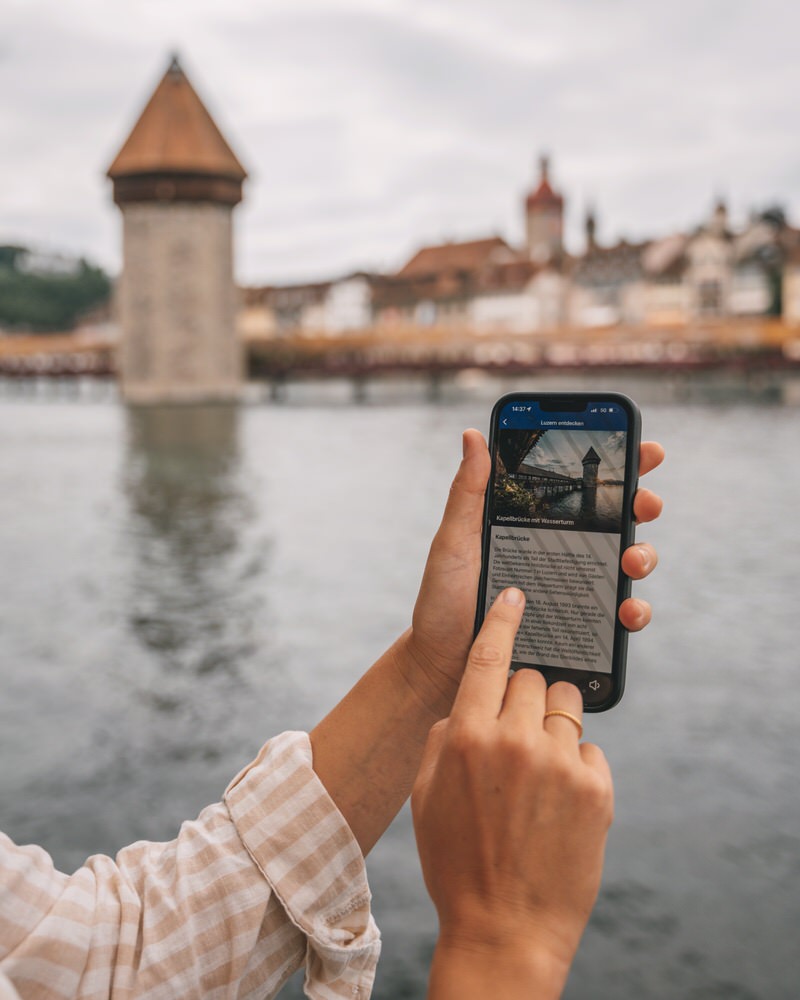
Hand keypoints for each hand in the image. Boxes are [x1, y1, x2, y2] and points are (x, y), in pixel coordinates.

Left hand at [405, 432, 663, 714]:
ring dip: (644, 555)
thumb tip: (473, 435)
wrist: (441, 666)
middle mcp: (562, 553)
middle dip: (641, 504)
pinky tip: (626, 611)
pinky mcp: (581, 630)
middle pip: (618, 520)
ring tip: (631, 560)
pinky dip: (635, 612)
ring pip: (628, 564)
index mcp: (536, 524)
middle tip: (642, 503)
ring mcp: (575, 591)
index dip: (621, 464)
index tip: (645, 450)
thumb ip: (468, 492)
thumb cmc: (443, 601)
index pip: (583, 487)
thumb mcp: (454, 542)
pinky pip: (619, 618)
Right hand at [412, 589, 612, 998]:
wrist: (506, 929)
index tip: (515, 594)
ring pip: (565, 707)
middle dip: (523, 696)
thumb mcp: (427, 795)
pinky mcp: (598, 790)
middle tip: (515, 734)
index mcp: (466, 737)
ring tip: (538, 770)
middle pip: (532, 678)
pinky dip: (575, 763)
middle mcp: (515, 741)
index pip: (488, 656)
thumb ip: (445, 736)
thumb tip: (469, 703)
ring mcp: (561, 765)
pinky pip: (589, 748)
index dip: (502, 618)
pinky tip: (558, 801)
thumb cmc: (457, 861)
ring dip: (552, 725)